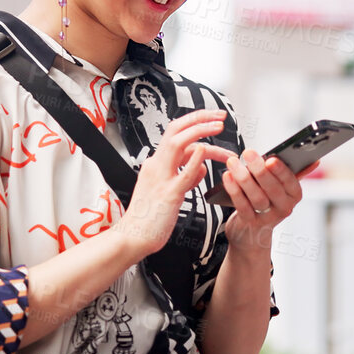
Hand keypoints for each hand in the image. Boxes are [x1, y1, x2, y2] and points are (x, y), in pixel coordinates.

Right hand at [114, 109, 233, 260]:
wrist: (133, 237)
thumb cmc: (150, 218)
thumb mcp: (170, 191)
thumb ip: (187, 176)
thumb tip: (202, 165)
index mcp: (156, 164)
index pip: (176, 134)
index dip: (195, 122)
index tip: (213, 120)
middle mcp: (156, 166)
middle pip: (176, 130)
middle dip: (199, 118)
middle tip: (220, 116)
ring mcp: (161, 178)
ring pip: (178, 143)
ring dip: (200, 131)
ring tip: (219, 127)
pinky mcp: (168, 195)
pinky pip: (182, 174)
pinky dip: (194, 160)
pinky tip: (204, 152)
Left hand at [221, 151, 317, 250]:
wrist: (252, 233)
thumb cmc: (267, 202)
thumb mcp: (282, 188)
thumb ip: (295, 173)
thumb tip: (315, 161)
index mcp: (294, 195)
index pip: (291, 182)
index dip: (281, 171)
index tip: (271, 159)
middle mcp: (284, 208)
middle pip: (273, 189)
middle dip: (260, 170)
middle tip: (248, 153)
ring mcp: (267, 217)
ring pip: (257, 197)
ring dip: (244, 178)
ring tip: (233, 163)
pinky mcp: (250, 223)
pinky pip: (242, 205)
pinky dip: (234, 190)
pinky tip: (228, 177)